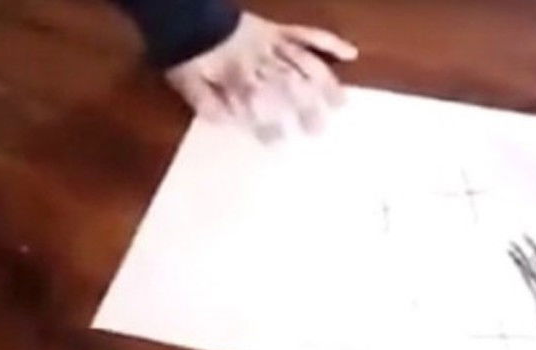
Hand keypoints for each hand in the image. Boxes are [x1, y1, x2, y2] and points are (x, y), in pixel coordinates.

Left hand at [165, 12, 357, 139]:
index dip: (268, 122)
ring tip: (341, 104)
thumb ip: (206, 104)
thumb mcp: (187, 84)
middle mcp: (259, 58)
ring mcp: (270, 44)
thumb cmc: (186, 57)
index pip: (257, 101)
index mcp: (236, 74)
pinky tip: (350, 54)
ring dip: (324, 82)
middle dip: (303, 107)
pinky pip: (305, 35)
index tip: (279, 144)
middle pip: (286, 83)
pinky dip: (328, 43)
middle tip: (318, 130)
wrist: (185, 18)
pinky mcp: (276, 31)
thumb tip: (229, 123)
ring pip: (303, 61)